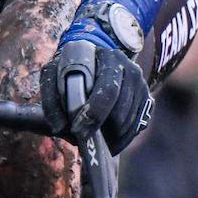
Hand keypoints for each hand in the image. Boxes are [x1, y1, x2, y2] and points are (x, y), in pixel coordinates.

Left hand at [39, 39, 152, 154]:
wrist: (94, 62)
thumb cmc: (71, 72)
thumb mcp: (54, 76)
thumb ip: (51, 100)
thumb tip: (58, 127)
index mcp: (108, 58)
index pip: (108, 91)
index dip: (93, 114)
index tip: (77, 131)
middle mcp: (130, 68)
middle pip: (120, 111)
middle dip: (101, 129)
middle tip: (83, 139)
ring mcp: (141, 84)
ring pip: (128, 122)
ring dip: (109, 136)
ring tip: (92, 137)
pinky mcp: (147, 99)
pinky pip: (136, 127)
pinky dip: (120, 139)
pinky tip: (106, 139)